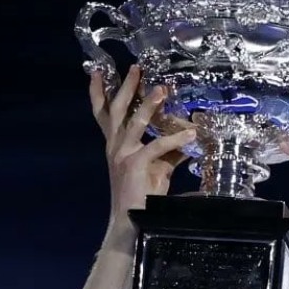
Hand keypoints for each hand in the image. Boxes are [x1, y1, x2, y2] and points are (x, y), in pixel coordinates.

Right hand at [89, 65, 195, 227]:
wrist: (132, 220)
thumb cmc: (143, 194)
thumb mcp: (158, 166)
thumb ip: (170, 150)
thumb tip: (188, 137)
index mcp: (115, 145)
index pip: (103, 114)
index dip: (99, 93)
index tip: (97, 72)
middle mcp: (115, 146)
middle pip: (116, 110)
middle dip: (126, 87)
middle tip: (135, 68)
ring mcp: (122, 154)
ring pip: (134, 121)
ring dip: (148, 104)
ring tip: (161, 90)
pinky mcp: (135, 164)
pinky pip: (157, 145)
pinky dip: (176, 139)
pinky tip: (191, 135)